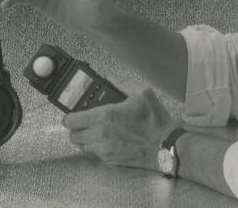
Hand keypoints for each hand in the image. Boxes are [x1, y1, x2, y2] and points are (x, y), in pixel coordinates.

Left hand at [61, 84, 176, 170]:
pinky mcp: (111, 161)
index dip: (69, 116)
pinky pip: (94, 155)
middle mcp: (101, 135)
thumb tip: (108, 75)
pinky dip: (95, 148)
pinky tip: (105, 141)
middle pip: (73, 135)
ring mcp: (105, 150)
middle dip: (76, 128)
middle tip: (83, 122)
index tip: (72, 113)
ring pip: (82, 147)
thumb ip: (121, 82)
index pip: (72, 120)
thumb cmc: (157, 122)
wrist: (167, 147)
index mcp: (105, 117)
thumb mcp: (142, 93)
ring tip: (93, 131)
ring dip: (84, 139)